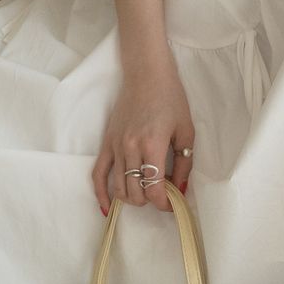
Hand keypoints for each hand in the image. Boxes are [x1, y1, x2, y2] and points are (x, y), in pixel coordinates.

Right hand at [92, 60, 194, 216]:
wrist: (146, 75)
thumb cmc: (171, 99)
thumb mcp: (186, 131)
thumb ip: (184, 163)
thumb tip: (180, 189)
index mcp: (153, 146)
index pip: (154, 189)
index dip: (165, 203)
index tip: (174, 203)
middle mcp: (131, 149)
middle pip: (135, 192)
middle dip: (150, 201)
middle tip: (162, 195)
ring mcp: (115, 146)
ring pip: (118, 187)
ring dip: (132, 198)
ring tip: (144, 195)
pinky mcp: (106, 143)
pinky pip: (97, 174)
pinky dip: (101, 194)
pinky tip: (107, 207)